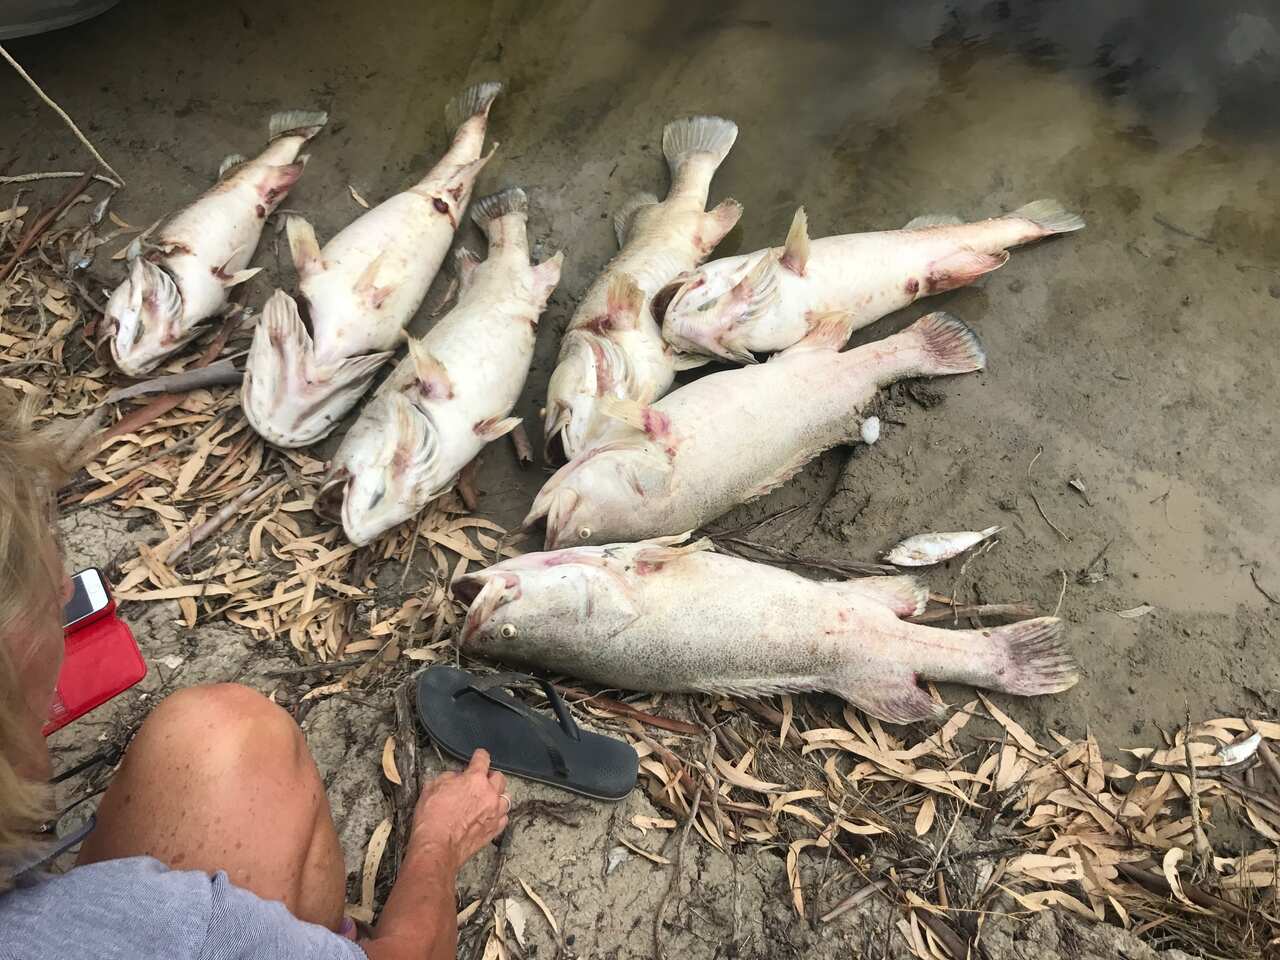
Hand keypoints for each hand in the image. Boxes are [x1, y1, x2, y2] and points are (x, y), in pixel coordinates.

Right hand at [408, 749, 508, 874]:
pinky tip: (488, 816)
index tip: (479, 756)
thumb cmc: (432, 820)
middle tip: (480, 782)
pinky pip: (504, 818)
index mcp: (474, 780)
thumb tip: (455, 778)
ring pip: (505, 798)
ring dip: (496, 796)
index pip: (483, 759)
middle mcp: (489, 794)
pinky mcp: (494, 830)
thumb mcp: (432, 788)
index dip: (479, 756)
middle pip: (499, 778)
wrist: (436, 848)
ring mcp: (494, 813)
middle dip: (490, 778)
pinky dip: (498, 815)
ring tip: (486, 800)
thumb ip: (448, 778)